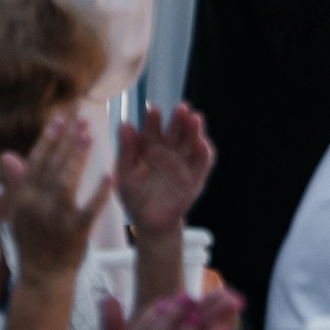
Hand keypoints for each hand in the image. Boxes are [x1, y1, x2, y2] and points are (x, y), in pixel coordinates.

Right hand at [5, 115, 111, 279]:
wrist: (43, 276)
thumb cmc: (33, 240)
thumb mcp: (19, 212)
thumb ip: (17, 183)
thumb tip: (7, 155)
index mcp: (22, 200)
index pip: (35, 164)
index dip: (48, 140)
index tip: (59, 120)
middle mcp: (36, 206)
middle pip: (52, 167)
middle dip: (65, 142)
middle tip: (80, 120)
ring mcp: (55, 218)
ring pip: (66, 182)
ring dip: (77, 158)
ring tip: (89, 136)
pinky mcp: (76, 231)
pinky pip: (89, 208)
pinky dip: (98, 193)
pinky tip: (109, 176)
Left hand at [117, 105, 214, 233]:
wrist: (149, 221)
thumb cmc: (135, 196)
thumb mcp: (126, 173)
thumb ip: (127, 151)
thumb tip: (124, 124)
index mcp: (150, 148)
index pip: (153, 129)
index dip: (153, 119)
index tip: (152, 110)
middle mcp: (169, 150)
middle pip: (177, 130)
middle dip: (179, 118)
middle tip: (181, 107)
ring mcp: (183, 162)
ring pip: (192, 141)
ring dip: (195, 130)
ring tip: (195, 118)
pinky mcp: (196, 175)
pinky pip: (203, 162)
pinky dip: (204, 151)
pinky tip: (201, 142)